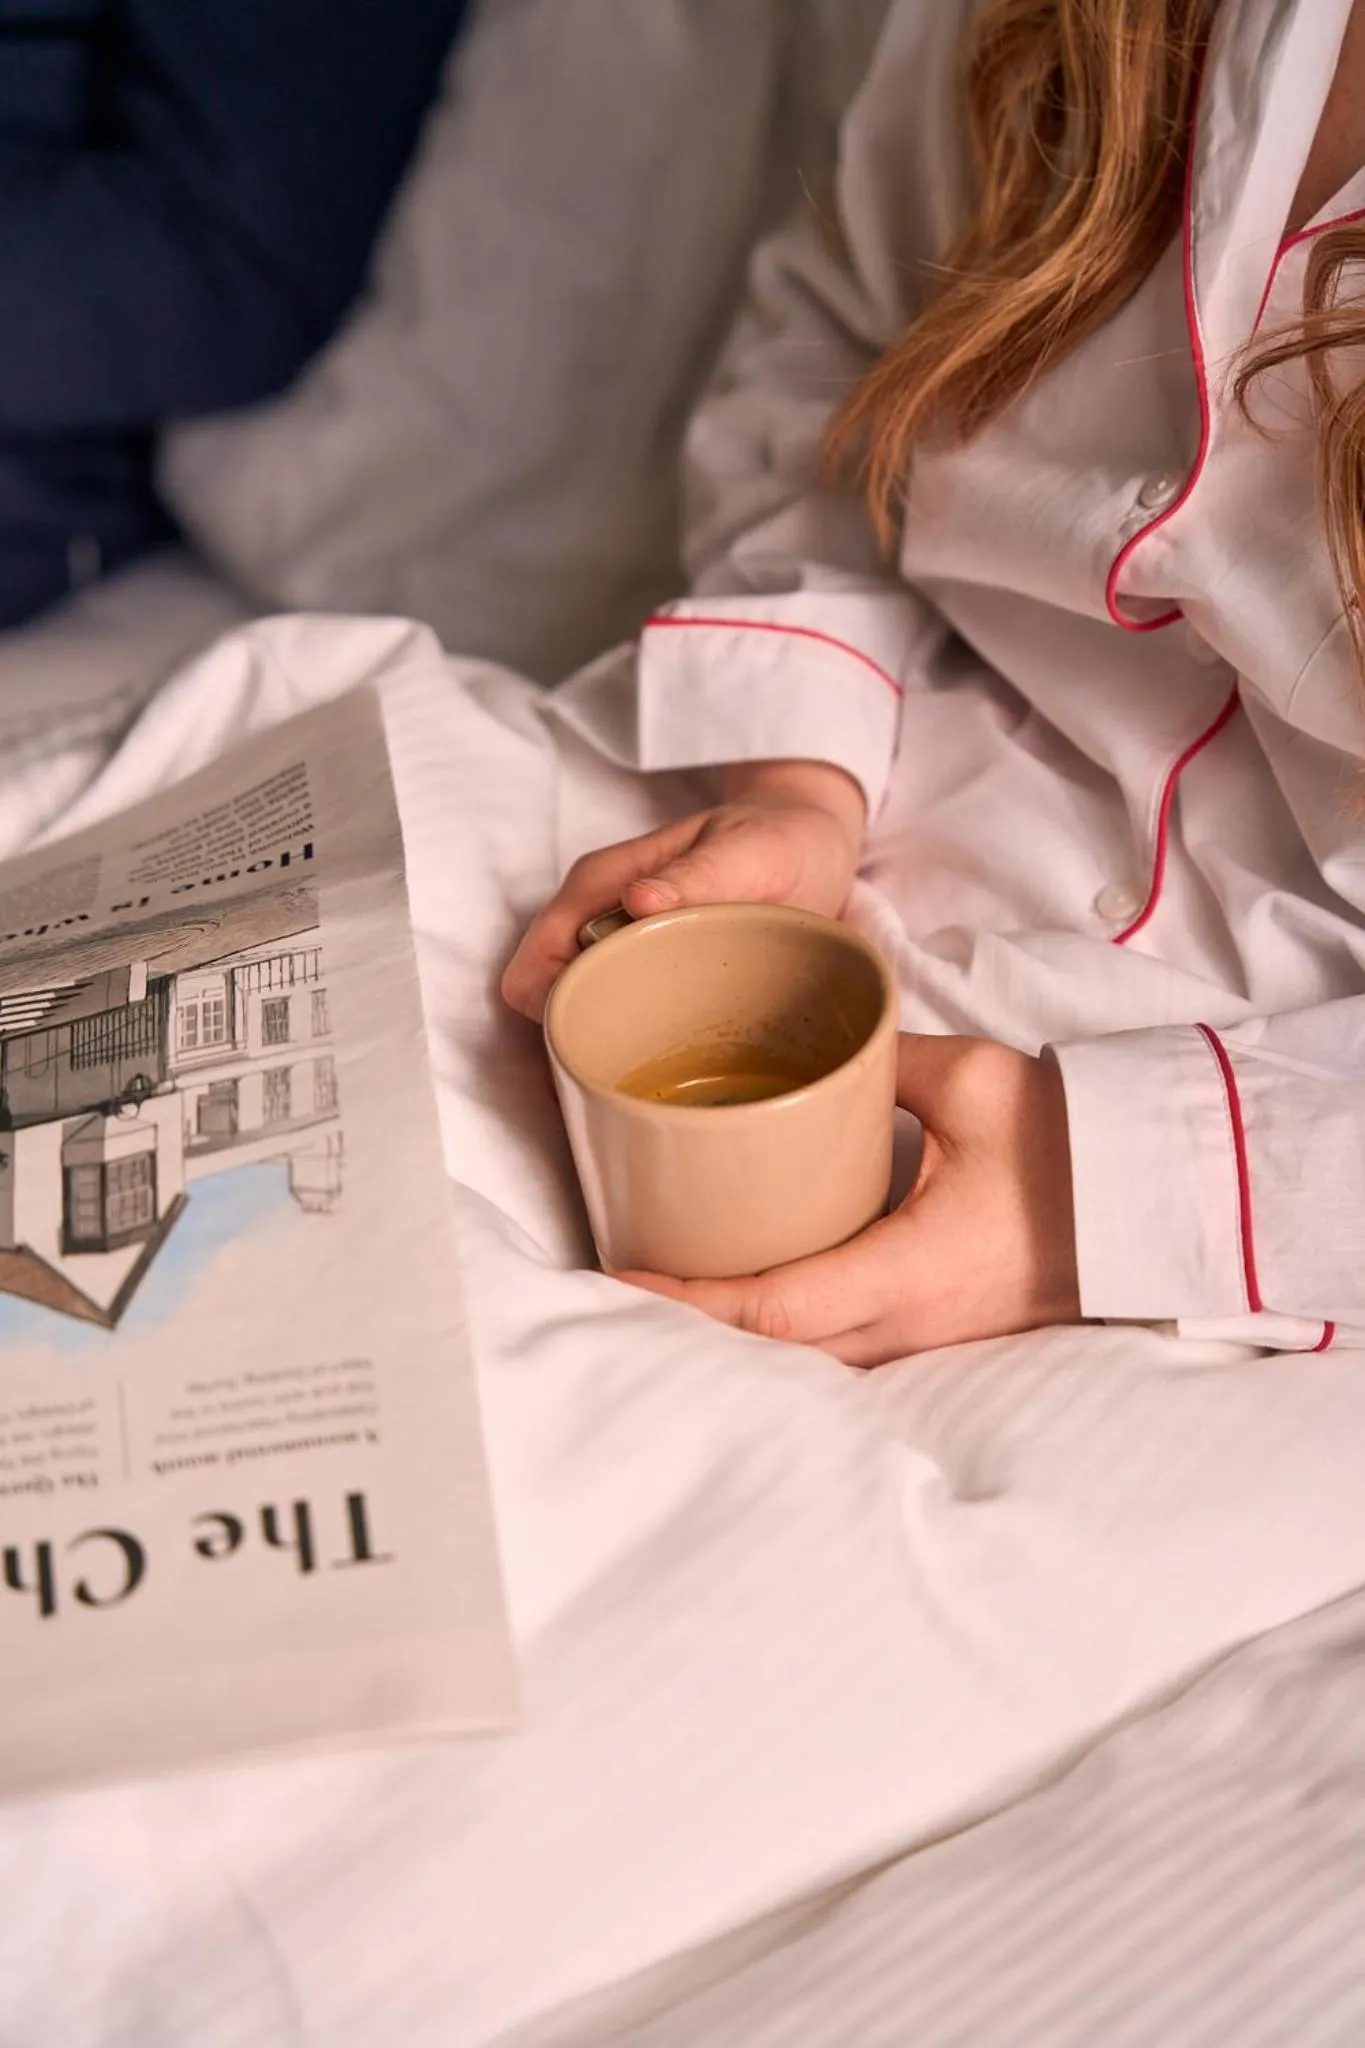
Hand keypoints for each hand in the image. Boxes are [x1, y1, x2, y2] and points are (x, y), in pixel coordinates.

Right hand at [501, 758, 865, 1021]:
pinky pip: (622, 1024)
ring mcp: (619, 951)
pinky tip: (691, 1051)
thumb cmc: (777, 841)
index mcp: (599, 885)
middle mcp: (595, 921)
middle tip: (663, 1053)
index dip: (560, 1014)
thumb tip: (636, 900)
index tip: (623, 1035)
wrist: (809, 844)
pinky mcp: (649, 977)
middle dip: (589, 1040)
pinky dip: (643, 1044)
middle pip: (550, 1007)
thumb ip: (696, 876)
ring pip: (583, 1020)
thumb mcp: (748, 853)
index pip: (534, 973)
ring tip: (682, 1052)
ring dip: (618, 1045)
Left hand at [623, 1035, 1081, 1365]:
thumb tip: (814, 1042)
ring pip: (807, 1358)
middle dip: (691, 1321)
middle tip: (627, 1273)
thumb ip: (877, 1060)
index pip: (771, 1307)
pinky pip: (844, 1348)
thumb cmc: (1073, 1143)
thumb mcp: (970, 1082)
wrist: (1159, 1200)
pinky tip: (756, 1290)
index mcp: (908, 1269)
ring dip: (737, 1332)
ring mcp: (928, 1338)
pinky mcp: (941, 1331)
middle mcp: (910, 1322)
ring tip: (675, 1282)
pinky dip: (787, 1330)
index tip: (623, 1271)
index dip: (687, 1298)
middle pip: (771, 1349)